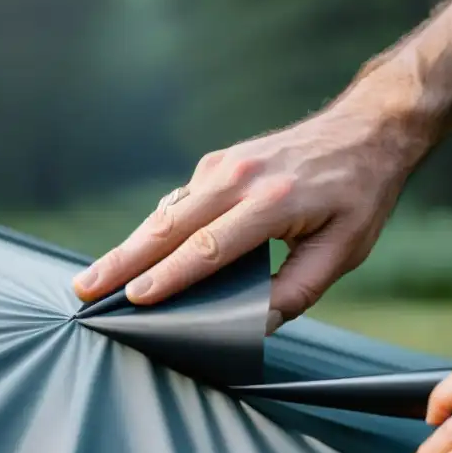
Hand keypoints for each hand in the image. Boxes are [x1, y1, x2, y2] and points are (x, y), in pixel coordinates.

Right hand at [71, 82, 428, 331]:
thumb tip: (252, 324)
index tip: (136, 299)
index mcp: (273, 201)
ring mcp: (223, 165)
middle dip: (124, 261)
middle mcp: (240, 177)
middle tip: (85, 291)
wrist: (366, 128)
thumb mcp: (343, 250)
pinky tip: (131, 255)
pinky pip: (177, 201)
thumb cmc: (358, 193)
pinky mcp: (217, 162)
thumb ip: (296, 290)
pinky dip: (152, 229)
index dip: (171, 277)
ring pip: (165, 212)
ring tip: (95, 278)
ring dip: (128, 246)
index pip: (209, 247)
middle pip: (169, 225)